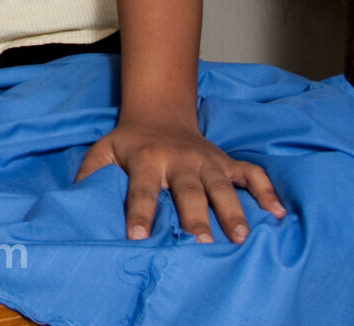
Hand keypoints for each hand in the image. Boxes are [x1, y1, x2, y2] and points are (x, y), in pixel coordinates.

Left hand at [76, 116, 285, 243]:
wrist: (159, 112)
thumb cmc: (129, 141)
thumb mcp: (103, 150)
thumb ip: (90, 172)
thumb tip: (75, 198)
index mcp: (146, 160)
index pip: (141, 189)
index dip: (140, 212)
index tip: (139, 236)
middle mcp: (179, 160)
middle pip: (188, 190)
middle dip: (196, 216)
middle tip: (202, 242)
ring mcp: (206, 160)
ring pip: (222, 185)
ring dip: (233, 209)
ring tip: (241, 236)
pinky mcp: (225, 161)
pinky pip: (250, 172)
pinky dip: (266, 190)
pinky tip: (278, 213)